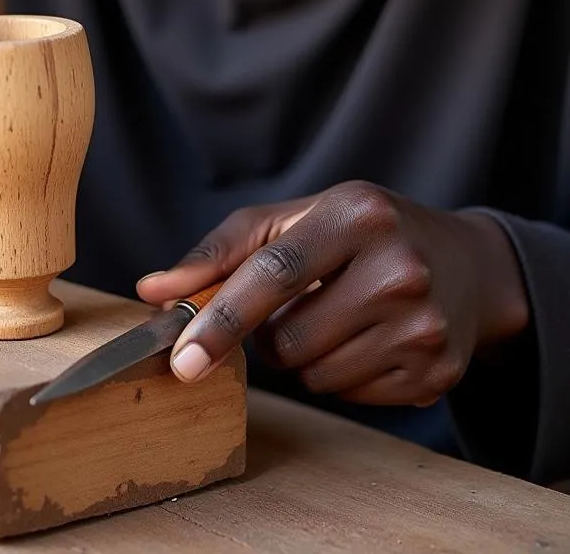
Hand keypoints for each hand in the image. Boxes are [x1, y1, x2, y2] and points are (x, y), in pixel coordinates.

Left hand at [138, 182, 528, 406]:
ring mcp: (424, 325)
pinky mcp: (438, 372)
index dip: (221, 319)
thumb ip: (219, 252)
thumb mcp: (293, 220)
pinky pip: (351, 397)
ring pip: (315, 376)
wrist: (463, 262)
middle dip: (271, 333)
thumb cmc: (358, 233)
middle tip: (300, 302)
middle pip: (286, 339)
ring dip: (306, 355)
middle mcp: (398, 268)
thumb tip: (151, 290)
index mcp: (355, 215)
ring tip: (338, 315)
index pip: (272, 273)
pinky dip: (342, 374)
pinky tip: (367, 337)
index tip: (184, 359)